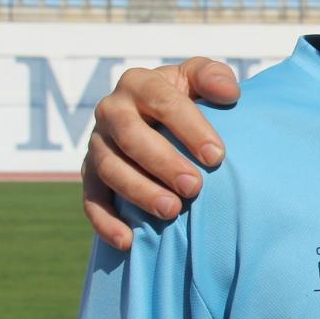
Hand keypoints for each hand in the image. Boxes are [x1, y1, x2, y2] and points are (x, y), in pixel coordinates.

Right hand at [81, 58, 241, 249]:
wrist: (161, 121)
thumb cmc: (188, 99)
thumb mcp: (199, 78)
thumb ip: (213, 76)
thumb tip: (229, 93)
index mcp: (139, 83)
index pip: (162, 101)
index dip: (189, 128)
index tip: (217, 157)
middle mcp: (112, 110)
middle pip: (131, 136)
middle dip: (163, 163)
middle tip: (194, 187)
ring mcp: (97, 144)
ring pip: (109, 168)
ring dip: (139, 191)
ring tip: (172, 211)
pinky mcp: (90, 174)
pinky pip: (91, 200)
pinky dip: (106, 222)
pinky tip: (129, 241)